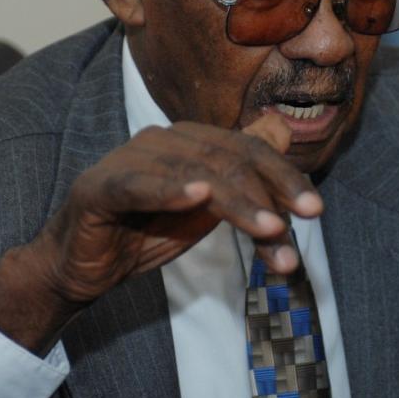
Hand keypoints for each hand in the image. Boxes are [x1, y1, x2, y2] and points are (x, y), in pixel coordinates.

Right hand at [0, 114, 319, 353]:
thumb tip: (285, 130)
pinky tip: (198, 196)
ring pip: (194, 174)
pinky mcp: (99, 187)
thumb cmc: (148, 232)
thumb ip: (245, 177)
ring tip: (269, 230)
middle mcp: (163, 140)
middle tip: (294, 229)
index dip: (284, 177)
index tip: (315, 210)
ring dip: (237, 204)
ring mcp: (130, 159)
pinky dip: (170, 189)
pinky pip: (138, 184)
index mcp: (192, 141)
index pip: (249, 151)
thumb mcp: (208, 209)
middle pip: (228, 160)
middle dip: (267, 196)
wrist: (83, 266)